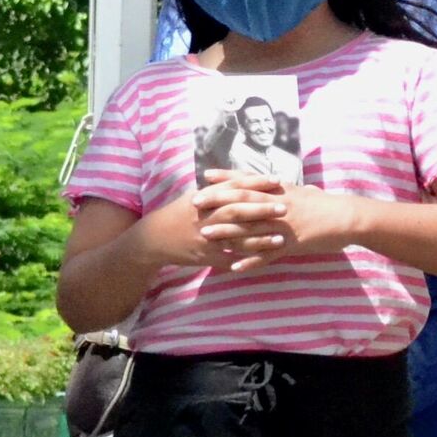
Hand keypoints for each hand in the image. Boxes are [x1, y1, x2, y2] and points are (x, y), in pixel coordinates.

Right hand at [136, 173, 288, 270]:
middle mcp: (205, 216)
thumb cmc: (179, 214)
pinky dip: (246, 260)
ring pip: (235, 237)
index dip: (256, 183)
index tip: (277, 180)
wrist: (152, 240)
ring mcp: (204, 237)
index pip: (233, 187)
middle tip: (285, 208)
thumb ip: (219, 187)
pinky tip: (263, 259)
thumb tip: (245, 176)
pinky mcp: (204, 256)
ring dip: (260, 239)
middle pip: (236, 211)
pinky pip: (228, 258)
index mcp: (204, 198)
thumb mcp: (195, 196)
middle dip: (262, 210)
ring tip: (281, 238)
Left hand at [196, 171, 357, 272]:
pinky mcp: (292, 243)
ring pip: (250, 227)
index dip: (227, 178)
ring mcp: (284, 225)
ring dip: (226, 231)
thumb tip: (282, 183)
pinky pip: (267, 254)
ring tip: (205, 234)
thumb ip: (290, 190)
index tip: (205, 176)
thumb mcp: (308, 192)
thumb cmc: (330, 205)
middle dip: (218, 202)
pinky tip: (234, 267)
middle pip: (243, 201)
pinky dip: (250, 261)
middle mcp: (279, 206)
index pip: (249, 182)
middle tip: (194, 203)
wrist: (350, 218)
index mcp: (282, 192)